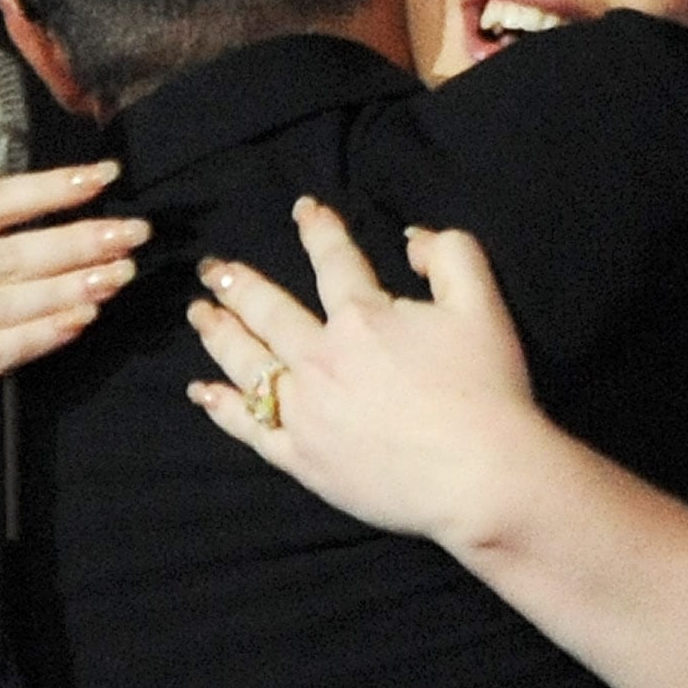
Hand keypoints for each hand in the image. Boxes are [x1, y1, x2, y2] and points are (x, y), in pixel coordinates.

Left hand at [185, 196, 555, 553]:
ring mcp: (304, 409)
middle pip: (268, 311)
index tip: (302, 210)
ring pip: (247, 362)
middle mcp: (320, 358)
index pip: (332, 262)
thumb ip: (451, 255)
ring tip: (200, 315)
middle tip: (212, 270)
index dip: (318, 230)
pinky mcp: (300, 457)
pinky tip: (202, 392)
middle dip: (237, 284)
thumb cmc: (487, 390)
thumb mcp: (483, 304)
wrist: (480, 477)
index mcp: (362, 316)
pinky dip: (221, 406)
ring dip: (219, 334)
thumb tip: (412, 239)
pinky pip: (249, 426)